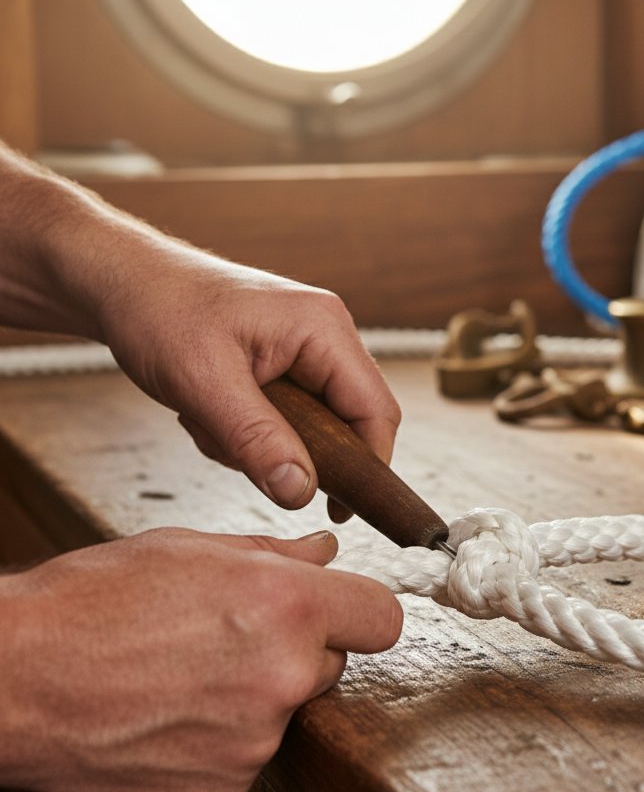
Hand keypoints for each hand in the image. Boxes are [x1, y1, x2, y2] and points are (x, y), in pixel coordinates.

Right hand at [0, 528, 401, 791]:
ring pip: (287, 711)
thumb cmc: (90, 604)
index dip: (360, 611)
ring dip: (256, 696)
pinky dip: (223, 740)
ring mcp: (255, 741)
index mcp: (287, 606)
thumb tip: (324, 553)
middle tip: (232, 637)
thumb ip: (275, 555)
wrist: (11, 682)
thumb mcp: (190, 550)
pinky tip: (171, 715)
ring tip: (185, 675)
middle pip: (331, 664)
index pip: (382, 617)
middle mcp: (283, 676)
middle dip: (297, 650)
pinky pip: (249, 756)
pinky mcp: (223, 788)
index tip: (341, 612)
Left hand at [92, 238, 399, 520]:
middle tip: (241, 451)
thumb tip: (302, 492)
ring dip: (263, 442)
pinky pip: (289, 417)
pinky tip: (211, 413)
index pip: (376, 410)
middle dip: (297, 450)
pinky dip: (250, 430)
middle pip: (349, 421)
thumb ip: (258, 440)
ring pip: (314, 425)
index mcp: (324, 328)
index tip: (339, 510)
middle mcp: (326, 334)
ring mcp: (307, 347)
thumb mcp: (205, 384)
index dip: (367, 465)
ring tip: (211, 423)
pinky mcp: (285, 361)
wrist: (120, 281)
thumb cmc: (159, 311)